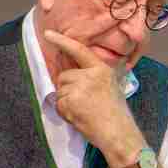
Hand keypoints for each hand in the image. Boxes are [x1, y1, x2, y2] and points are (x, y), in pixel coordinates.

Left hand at [43, 29, 138, 159]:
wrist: (119, 134)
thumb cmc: (116, 115)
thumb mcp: (110, 87)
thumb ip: (93, 77)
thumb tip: (70, 74)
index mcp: (101, 69)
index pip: (79, 51)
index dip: (62, 42)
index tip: (48, 34)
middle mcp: (90, 75)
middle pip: (64, 76)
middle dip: (68, 89)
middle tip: (85, 104)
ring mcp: (80, 87)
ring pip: (60, 90)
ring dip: (67, 102)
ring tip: (84, 112)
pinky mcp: (71, 100)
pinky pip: (58, 104)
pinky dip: (65, 113)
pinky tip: (79, 117)